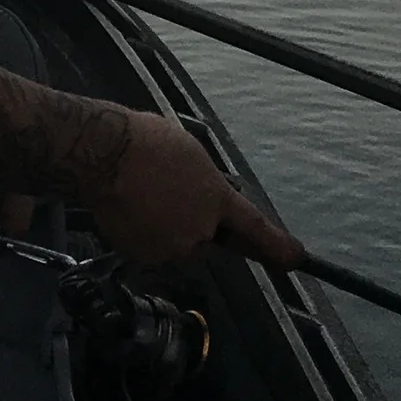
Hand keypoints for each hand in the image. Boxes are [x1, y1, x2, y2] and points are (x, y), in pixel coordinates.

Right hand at [88, 110, 299, 269]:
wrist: (105, 152)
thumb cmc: (145, 141)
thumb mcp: (189, 152)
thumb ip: (206, 183)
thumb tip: (205, 195)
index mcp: (217, 200)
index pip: (255, 229)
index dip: (278, 246)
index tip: (295, 258)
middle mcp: (200, 231)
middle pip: (205, 238)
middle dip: (192, 223)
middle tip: (167, 194)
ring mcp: (172, 248)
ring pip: (176, 246)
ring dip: (166, 230)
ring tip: (143, 196)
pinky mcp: (144, 257)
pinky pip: (150, 250)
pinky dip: (143, 235)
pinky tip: (130, 208)